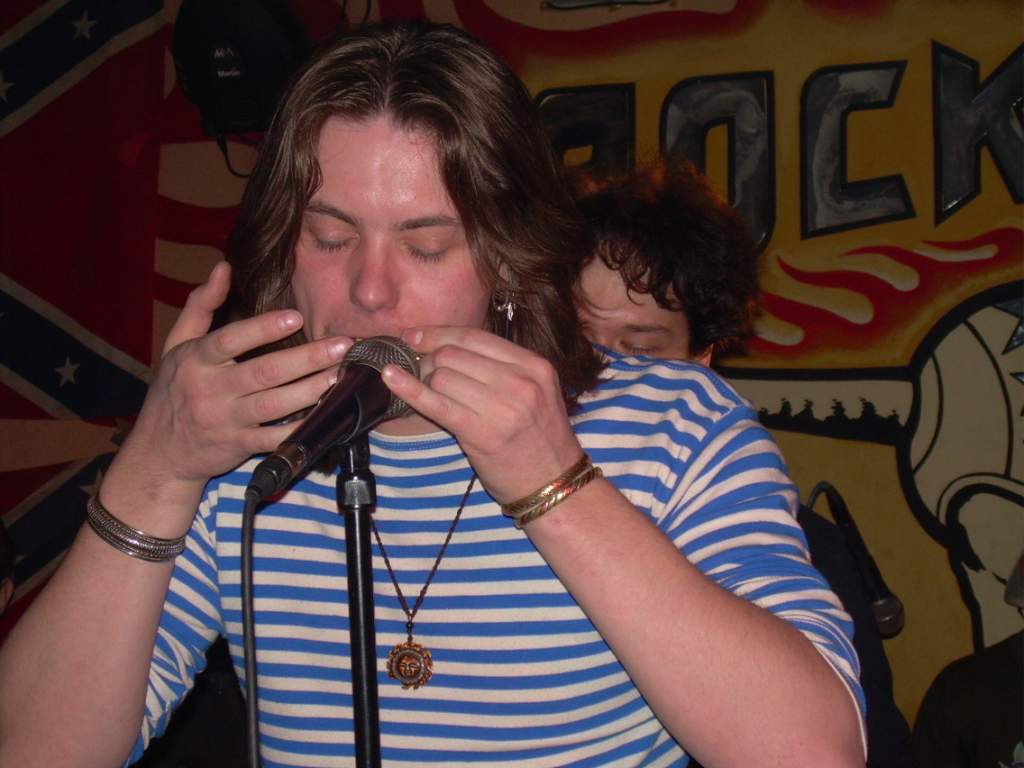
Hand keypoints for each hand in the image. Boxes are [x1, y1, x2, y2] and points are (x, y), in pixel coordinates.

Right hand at [110, 262, 351, 512]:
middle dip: (306, 359)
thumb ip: (200, 305)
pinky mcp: (239, 446)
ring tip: (340, 375)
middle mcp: (210, 390)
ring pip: (274, 405)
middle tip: (341, 345)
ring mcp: (225, 420)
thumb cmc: (173, 390)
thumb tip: (223, 267)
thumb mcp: (177, 344)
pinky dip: (300, 429)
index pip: (230, 340)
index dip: (262, 328)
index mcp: (195, 360)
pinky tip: (326, 415)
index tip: (296, 316)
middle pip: (263, 372)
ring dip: (311, 391)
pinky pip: (274, 439)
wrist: (159, 452)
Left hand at [382, 326, 582, 503]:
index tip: (415, 336)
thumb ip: (501, 368)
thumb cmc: (539, 439)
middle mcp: (521, 382)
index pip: (475, 337)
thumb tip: (445, 346)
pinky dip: (408, 388)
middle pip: (454, 354)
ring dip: (424, 380)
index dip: (438, 333)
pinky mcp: (481, 433)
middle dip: (428, 359)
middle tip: (420, 372)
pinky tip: (390, 378)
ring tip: (427, 392)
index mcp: (535, 366)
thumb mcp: (536, 392)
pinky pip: (435, 403)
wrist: (554, 484)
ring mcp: (503, 408)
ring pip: (441, 376)